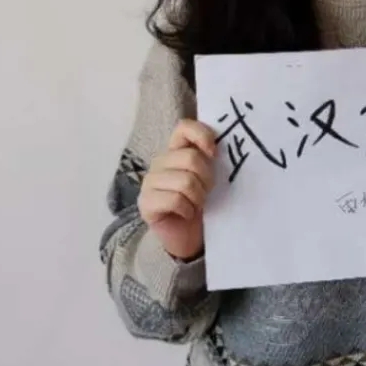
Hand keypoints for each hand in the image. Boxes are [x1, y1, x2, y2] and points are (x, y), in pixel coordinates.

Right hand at [138, 120, 216, 260]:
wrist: (190, 237)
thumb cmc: (202, 204)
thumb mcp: (209, 177)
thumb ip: (210, 158)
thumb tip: (220, 147)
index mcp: (176, 150)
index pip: (184, 127)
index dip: (202, 136)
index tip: (214, 154)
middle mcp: (160, 162)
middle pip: (190, 158)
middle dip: (206, 178)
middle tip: (207, 192)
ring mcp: (150, 182)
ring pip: (185, 181)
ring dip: (198, 197)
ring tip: (197, 204)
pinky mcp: (145, 202)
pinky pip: (174, 200)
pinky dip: (187, 209)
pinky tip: (186, 214)